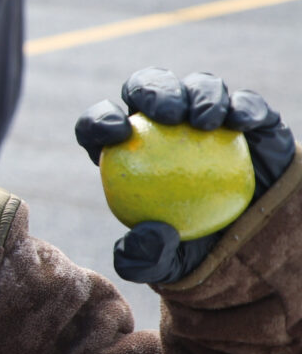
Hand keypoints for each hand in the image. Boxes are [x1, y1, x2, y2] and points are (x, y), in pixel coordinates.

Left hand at [74, 69, 293, 283]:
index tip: (115, 133)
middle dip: (153, 90)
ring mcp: (207, 116)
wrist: (253, 247)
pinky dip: (245, 107)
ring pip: (198, 86)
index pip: (102, 125)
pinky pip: (247, 105)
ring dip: (199, 94)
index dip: (100, 120)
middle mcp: (164, 124)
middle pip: (148, 88)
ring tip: (204, 121)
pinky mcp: (250, 119)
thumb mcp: (165, 266)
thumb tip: (143, 236)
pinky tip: (243, 122)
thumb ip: (145, 257)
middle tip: (167, 114)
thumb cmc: (195, 252)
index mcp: (127, 150)